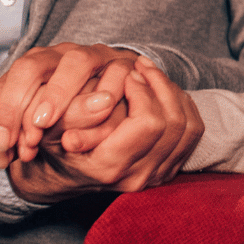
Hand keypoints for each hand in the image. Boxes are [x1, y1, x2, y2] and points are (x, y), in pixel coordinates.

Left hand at [0, 43, 143, 168]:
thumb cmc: (72, 112)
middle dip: (19, 103)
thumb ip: (19, 139)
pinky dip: (108, 91)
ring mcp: (93, 56)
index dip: (1, 118)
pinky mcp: (124, 64)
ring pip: (75, 62)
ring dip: (58, 92)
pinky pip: (116, 72)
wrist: (116, 91)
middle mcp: (59, 55)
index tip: (3, 149)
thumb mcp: (41, 127)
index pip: (5, 86)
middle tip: (23, 139)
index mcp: (33, 67)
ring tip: (45, 122)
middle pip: (30, 67)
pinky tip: (99, 114)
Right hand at [5, 65, 203, 203]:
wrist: (64, 177)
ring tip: (151, 74)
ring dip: (173, 93)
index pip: (149, 122)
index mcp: (109, 167)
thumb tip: (104, 99)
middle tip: (142, 66)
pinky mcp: (167, 170)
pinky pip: (193, 133)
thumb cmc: (54, 147)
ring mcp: (155, 176)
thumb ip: (76, 113)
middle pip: (174, 122)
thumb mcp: (51, 129)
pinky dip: (183, 106)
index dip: (142, 92)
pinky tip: (162, 92)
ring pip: (188, 126)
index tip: (129, 74)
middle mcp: (137, 176)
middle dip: (161, 86)